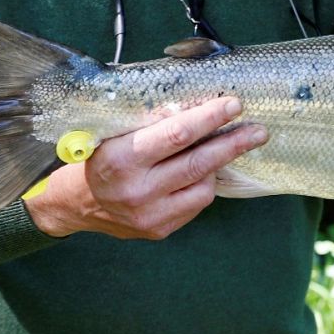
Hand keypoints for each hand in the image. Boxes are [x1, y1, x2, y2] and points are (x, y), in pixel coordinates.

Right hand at [23, 96, 266, 238]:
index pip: (176, 135)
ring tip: (225, 148)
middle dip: (233, 144)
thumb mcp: (114, 132)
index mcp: (121, 158)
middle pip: (198, 163)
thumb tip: (197, 102)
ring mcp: (149, 215)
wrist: (75, 204)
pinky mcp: (159, 231)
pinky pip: (195, 204)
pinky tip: (200, 173)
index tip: (233, 104)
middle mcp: (136, 190)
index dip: (209, 118)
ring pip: (202, 186)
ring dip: (217, 165)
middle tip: (258, 131)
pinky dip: (202, 185)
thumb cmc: (98, 157)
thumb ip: (150, 122)